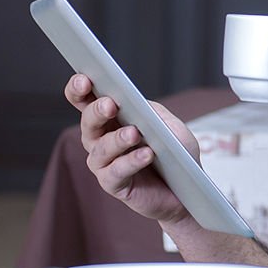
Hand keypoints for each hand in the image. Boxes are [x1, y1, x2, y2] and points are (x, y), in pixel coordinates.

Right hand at [63, 73, 196, 224]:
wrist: (188, 189)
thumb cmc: (176, 153)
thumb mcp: (171, 126)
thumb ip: (152, 112)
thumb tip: (137, 103)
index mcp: (111, 119)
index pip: (86, 100)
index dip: (80, 89)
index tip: (84, 79)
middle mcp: (101, 140)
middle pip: (88, 122)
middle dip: (97, 111)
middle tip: (110, 104)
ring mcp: (105, 164)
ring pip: (100, 149)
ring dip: (117, 139)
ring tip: (134, 133)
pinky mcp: (114, 185)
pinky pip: (116, 172)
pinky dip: (131, 161)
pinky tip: (146, 154)